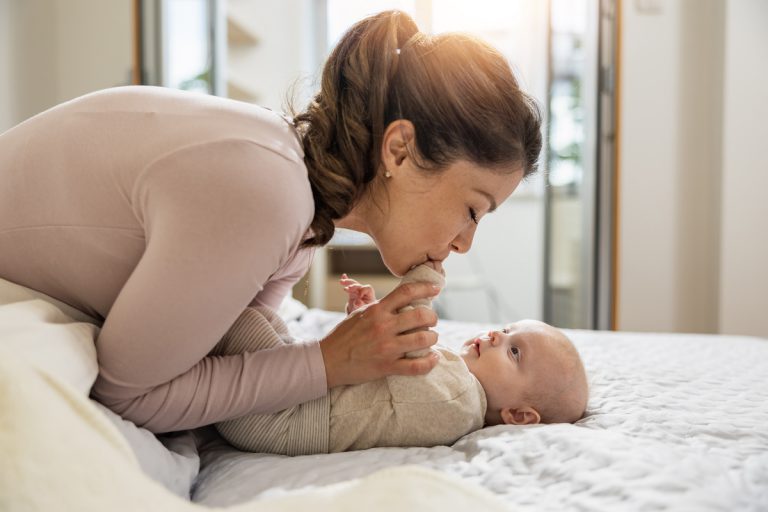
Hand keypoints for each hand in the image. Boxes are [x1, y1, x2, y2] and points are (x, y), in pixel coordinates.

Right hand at [319, 281, 441, 387]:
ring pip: (423, 339)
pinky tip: (433, 358)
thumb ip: (379, 307)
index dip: (425, 288)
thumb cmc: (344, 336)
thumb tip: (399, 299)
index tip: (435, 289)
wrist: (328, 360)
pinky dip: (429, 362)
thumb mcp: (360, 314)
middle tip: (431, 321)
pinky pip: (416, 366)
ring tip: (430, 339)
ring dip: (432, 338)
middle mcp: (384, 326)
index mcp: (377, 311)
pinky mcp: (387, 366)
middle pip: (421, 315)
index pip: (406, 292)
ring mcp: (386, 347)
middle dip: (432, 317)